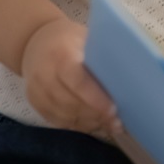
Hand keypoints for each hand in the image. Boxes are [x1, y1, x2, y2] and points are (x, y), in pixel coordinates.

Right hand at [20, 17, 120, 135]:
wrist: (35, 42)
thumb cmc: (69, 38)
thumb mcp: (84, 38)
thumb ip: (100, 55)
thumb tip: (128, 73)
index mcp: (60, 56)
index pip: (78, 82)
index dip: (96, 99)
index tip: (114, 109)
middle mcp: (44, 76)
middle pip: (71, 103)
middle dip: (96, 115)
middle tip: (117, 121)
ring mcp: (36, 92)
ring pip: (65, 116)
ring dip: (89, 122)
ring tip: (110, 124)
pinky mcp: (35, 104)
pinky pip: (58, 121)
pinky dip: (77, 125)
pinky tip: (94, 124)